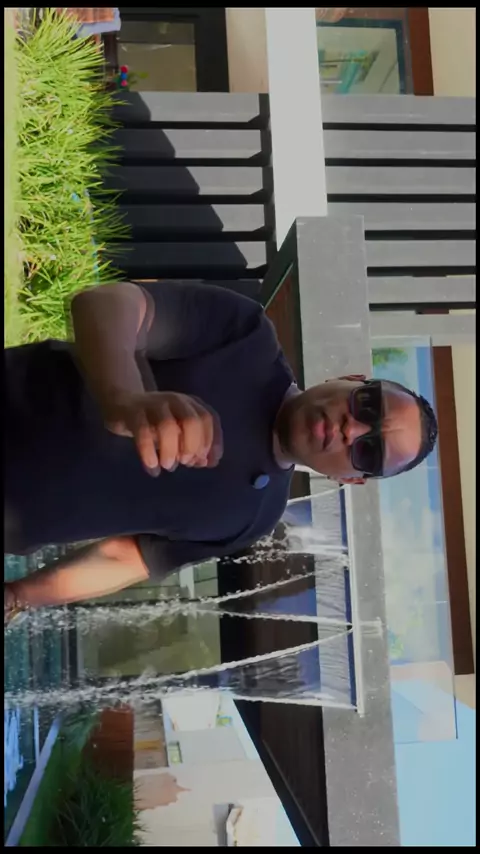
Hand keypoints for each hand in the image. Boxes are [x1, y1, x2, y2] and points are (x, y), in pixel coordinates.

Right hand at [104, 391, 222, 475]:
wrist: (122, 404)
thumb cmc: (156, 423)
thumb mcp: (178, 433)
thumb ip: (194, 447)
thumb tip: (206, 463)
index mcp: (190, 404)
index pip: (209, 418)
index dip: (211, 442)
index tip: (204, 463)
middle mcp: (175, 401)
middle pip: (192, 421)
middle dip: (192, 446)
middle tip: (184, 462)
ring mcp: (154, 404)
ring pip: (167, 426)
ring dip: (170, 450)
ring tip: (167, 466)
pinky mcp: (133, 412)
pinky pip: (143, 433)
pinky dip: (149, 454)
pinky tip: (152, 468)